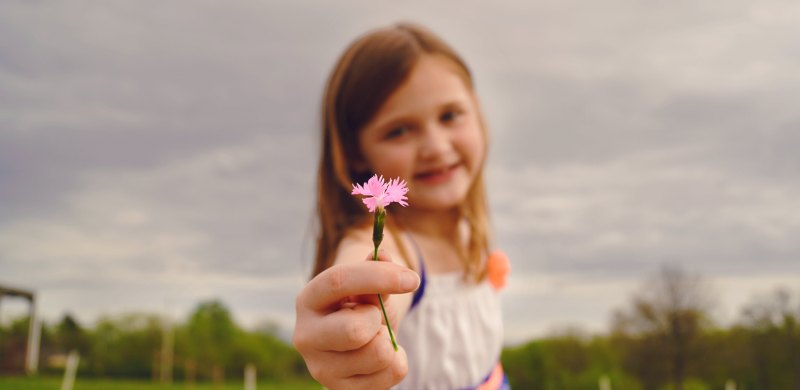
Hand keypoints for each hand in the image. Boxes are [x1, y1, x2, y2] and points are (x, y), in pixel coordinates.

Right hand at [293, 252, 419, 389]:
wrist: (354, 343)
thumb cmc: (359, 306)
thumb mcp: (366, 286)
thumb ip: (376, 269)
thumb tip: (386, 256)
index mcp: (308, 299)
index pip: (338, 281)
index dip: (377, 277)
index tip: (410, 279)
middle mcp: (306, 336)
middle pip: (354, 330)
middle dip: (378, 319)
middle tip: (375, 317)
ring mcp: (321, 369)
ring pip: (378, 354)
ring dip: (389, 341)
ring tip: (376, 337)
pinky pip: (391, 373)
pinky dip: (397, 360)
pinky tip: (381, 357)